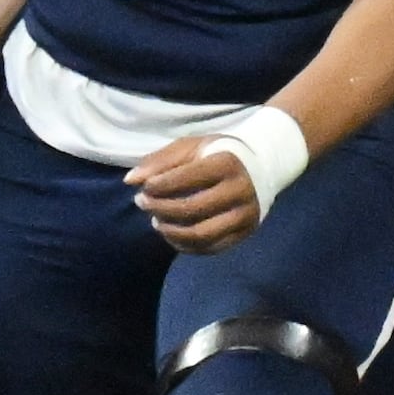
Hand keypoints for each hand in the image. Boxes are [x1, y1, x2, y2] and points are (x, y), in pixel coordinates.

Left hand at [128, 138, 263, 255]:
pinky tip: (172, 234)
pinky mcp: (246, 232)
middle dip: (159, 208)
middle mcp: (241, 190)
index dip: (157, 186)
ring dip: (171, 232)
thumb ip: (160, 160)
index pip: (185, 179)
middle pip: (191, 209)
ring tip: (156, 221)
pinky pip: (211, 248)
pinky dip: (185, 246)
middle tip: (142, 203)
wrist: (263, 166)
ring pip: (202, 234)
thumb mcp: (191, 147)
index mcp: (227, 163)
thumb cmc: (218, 154)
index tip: (144, 187)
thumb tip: (130, 181)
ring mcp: (246, 214)